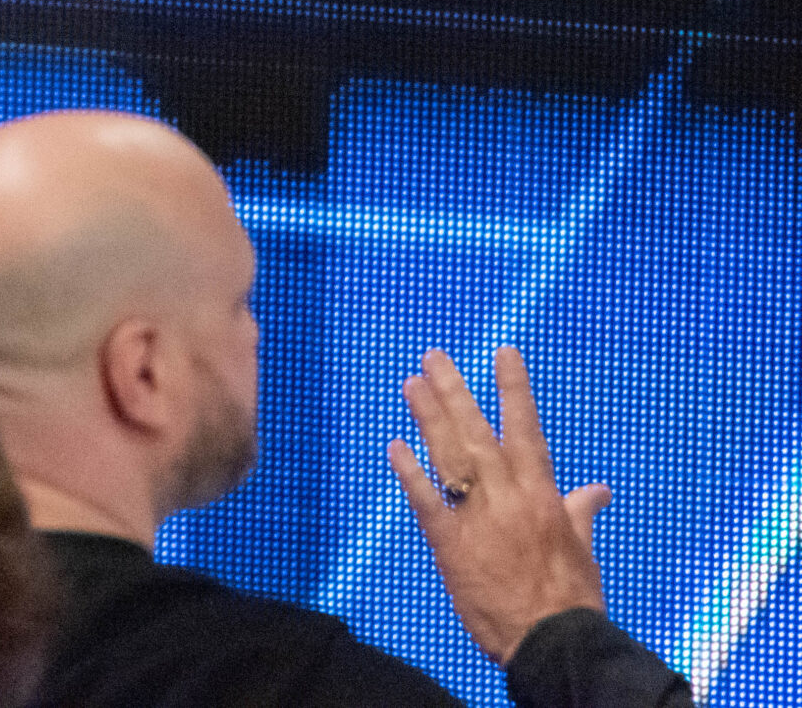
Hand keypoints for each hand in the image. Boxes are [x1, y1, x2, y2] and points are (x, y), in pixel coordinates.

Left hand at [387, 346, 612, 666]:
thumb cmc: (570, 597)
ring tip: (411, 383)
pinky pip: (426, 500)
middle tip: (433, 356)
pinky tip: (396, 446)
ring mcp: (477, 518)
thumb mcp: (581, 549)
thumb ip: (579, 512)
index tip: (504, 352)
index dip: (514, 390)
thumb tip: (597, 490)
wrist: (550, 642)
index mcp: (542, 496)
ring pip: (449, 456)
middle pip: (477, 433)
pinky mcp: (450, 543)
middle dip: (455, 391)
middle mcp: (508, 498)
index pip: (526, 430)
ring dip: (428, 417)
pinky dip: (410, 472)